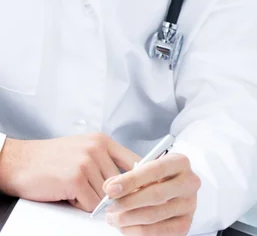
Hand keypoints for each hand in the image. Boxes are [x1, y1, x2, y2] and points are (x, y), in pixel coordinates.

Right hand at [0, 134, 139, 211]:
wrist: (19, 161)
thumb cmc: (51, 159)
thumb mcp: (84, 150)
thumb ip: (106, 161)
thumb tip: (131, 180)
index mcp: (103, 140)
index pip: (135, 161)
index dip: (140, 179)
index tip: (145, 189)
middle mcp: (98, 148)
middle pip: (122, 183)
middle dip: (110, 195)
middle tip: (91, 193)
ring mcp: (87, 162)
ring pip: (106, 196)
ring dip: (92, 201)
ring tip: (75, 191)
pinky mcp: (76, 178)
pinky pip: (91, 205)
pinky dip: (80, 206)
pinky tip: (68, 195)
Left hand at [104, 153, 199, 234]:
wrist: (176, 193)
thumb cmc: (158, 179)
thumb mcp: (146, 171)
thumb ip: (128, 177)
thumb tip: (110, 188)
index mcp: (180, 162)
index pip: (156, 170)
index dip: (131, 180)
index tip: (111, 189)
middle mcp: (190, 182)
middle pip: (156, 195)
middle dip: (127, 203)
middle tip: (109, 208)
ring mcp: (189, 205)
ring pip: (153, 215)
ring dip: (128, 219)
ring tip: (113, 218)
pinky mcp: (185, 225)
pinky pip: (156, 232)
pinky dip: (135, 231)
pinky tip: (125, 227)